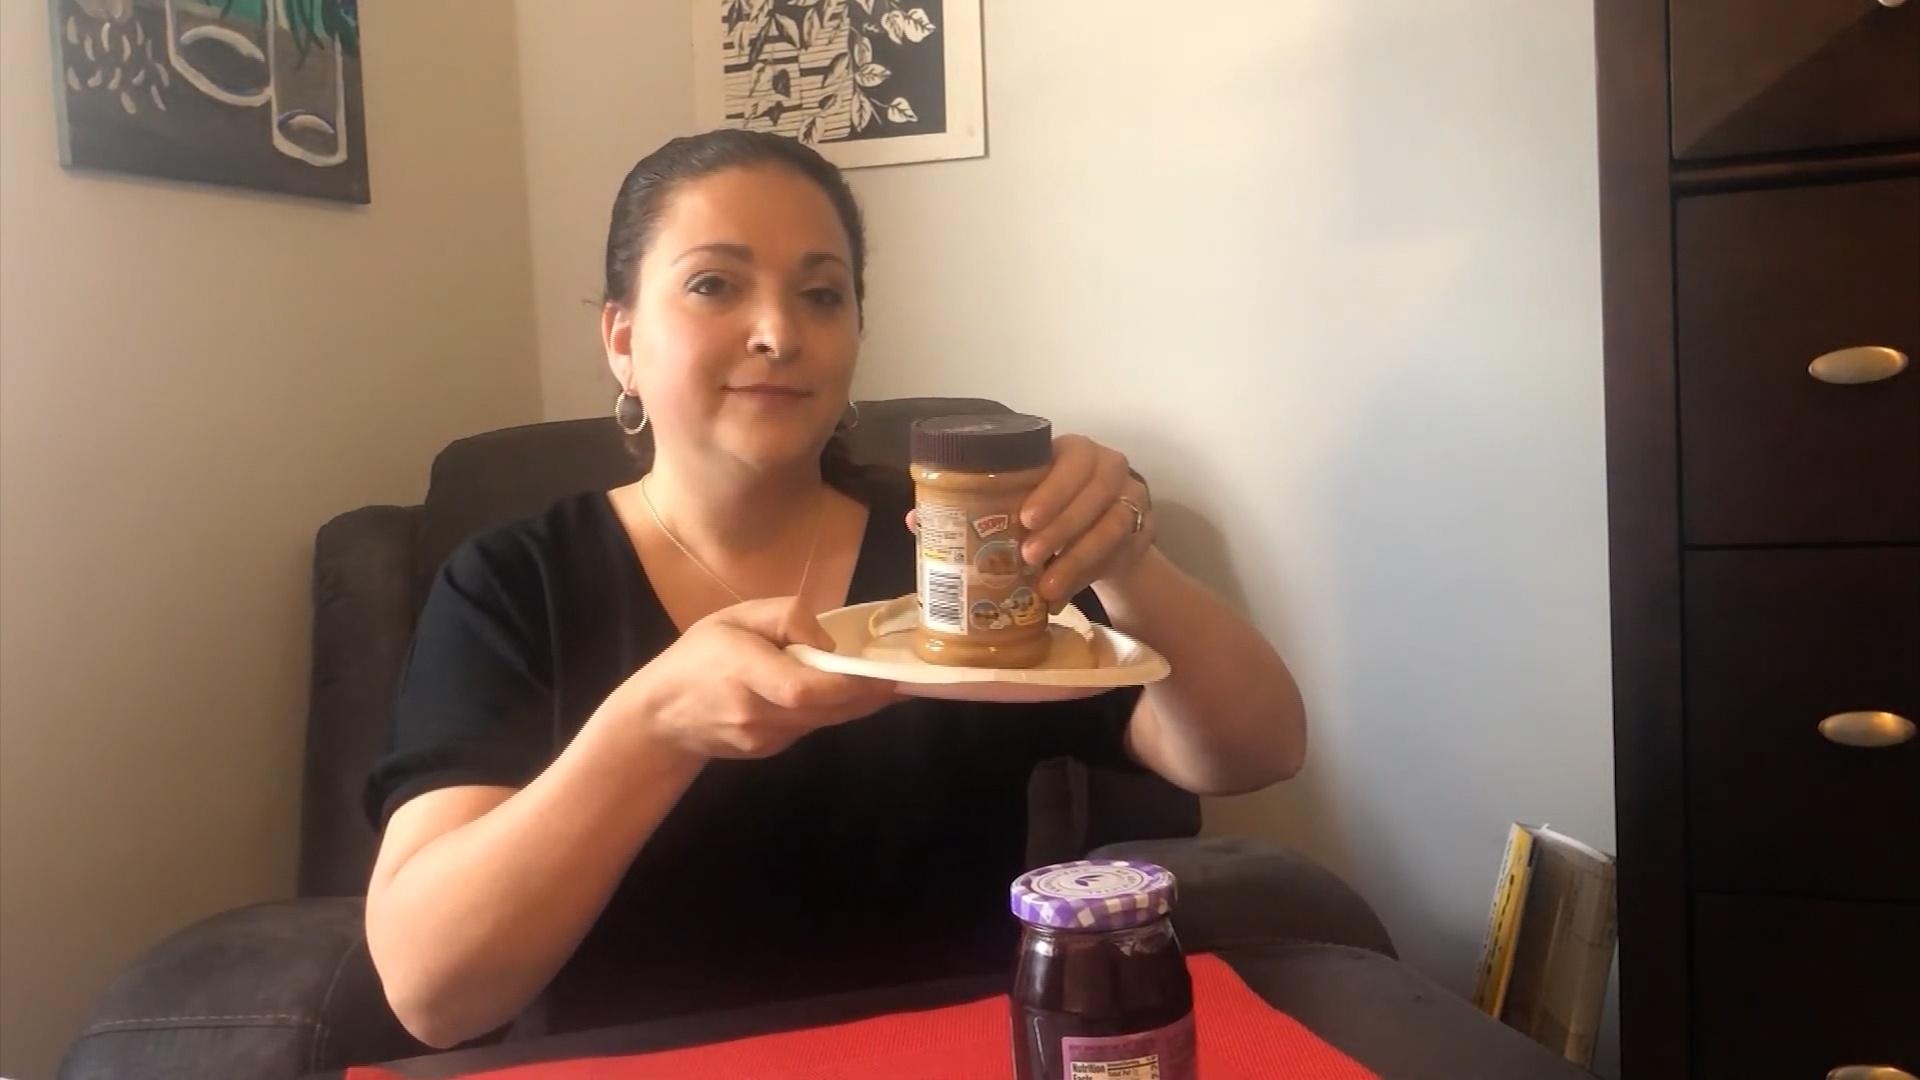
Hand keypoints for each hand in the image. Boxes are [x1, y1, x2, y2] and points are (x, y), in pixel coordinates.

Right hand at [615, 598, 896, 759]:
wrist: (662, 716)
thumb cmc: (698, 656)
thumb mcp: (736, 616)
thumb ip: (786, 618)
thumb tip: (828, 644)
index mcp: (745, 672)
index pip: (805, 689)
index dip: (851, 685)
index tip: (887, 674)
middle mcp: (757, 714)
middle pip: (826, 710)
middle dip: (869, 695)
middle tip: (904, 678)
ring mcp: (764, 739)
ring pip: (824, 722)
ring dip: (857, 704)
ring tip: (884, 682)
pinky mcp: (769, 752)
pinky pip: (811, 728)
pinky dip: (831, 712)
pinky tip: (844, 695)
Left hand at [1020, 435, 1153, 608]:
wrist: (1096, 522)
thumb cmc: (1051, 503)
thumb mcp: (1035, 493)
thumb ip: (1016, 504)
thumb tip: (975, 540)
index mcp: (1079, 450)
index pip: (1075, 461)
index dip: (1053, 491)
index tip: (1026, 519)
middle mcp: (1112, 467)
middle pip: (1096, 494)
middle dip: (1061, 529)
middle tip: (1029, 557)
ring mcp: (1133, 497)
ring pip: (1112, 528)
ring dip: (1076, 560)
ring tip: (1046, 588)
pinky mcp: (1144, 530)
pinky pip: (1121, 555)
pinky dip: (1089, 577)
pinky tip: (1064, 595)